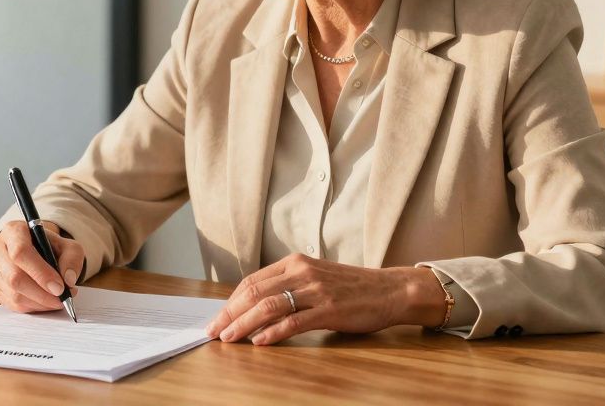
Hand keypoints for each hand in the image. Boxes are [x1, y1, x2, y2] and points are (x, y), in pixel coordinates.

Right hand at [0, 220, 84, 312]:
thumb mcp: (67, 246)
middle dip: (41, 293)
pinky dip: (31, 307)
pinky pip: (11, 304)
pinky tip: (44, 302)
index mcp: (13, 231)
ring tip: (56, 301)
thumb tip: (68, 280)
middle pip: (14, 277)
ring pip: (13, 294)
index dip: (40, 273)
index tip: (59, 287)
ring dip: (39, 303)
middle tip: (61, 299)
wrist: (36, 251)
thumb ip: (72, 259)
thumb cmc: (49, 247)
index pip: (21, 252)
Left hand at [204, 254, 444, 345]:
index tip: (218, 318)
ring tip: (229, 338)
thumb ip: (289, 287)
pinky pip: (294, 321)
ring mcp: (316, 290)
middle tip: (214, 331)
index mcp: (295, 262)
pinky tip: (259, 342)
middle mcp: (302, 272)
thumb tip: (255, 308)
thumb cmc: (351, 288)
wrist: (390, 290)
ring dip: (244, 324)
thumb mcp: (315, 278)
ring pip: (269, 306)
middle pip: (254, 292)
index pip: (252, 281)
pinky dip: (273, 332)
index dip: (231, 301)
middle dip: (230, 313)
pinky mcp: (329, 309)